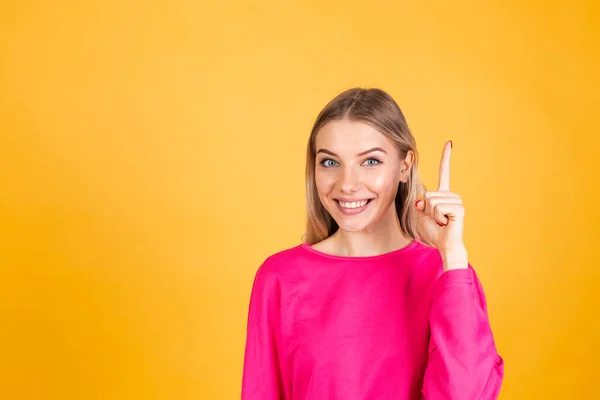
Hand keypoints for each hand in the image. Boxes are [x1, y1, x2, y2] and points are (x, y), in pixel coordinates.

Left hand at [414, 141, 467, 269]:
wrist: (444, 245)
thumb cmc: (434, 231)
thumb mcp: (421, 214)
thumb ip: (420, 203)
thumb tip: (421, 199)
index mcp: (443, 194)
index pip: (444, 172)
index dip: (446, 158)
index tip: (449, 143)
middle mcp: (451, 195)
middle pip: (428, 194)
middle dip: (426, 209)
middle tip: (436, 219)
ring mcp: (456, 201)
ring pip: (431, 201)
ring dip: (432, 214)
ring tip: (441, 221)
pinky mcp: (458, 208)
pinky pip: (438, 207)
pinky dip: (437, 217)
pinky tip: (445, 223)